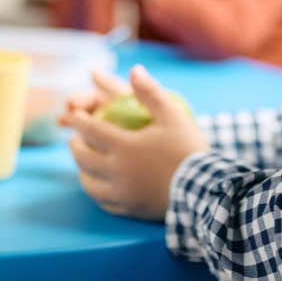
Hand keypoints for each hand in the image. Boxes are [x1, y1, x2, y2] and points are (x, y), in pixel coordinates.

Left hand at [59, 65, 208, 220]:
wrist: (207, 190)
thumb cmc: (189, 150)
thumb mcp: (173, 115)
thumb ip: (151, 92)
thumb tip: (134, 70)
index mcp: (125, 146)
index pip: (91, 131)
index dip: (79, 121)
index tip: (73, 115)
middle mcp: (118, 172)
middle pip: (83, 158)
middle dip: (75, 145)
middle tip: (75, 138)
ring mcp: (123, 194)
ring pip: (89, 184)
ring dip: (82, 171)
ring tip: (84, 163)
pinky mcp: (131, 210)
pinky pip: (105, 203)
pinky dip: (98, 192)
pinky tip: (101, 186)